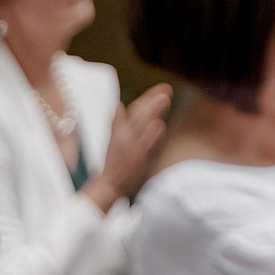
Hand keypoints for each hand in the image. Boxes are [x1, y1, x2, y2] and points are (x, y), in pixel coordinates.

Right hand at [100, 83, 174, 200]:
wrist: (109, 185)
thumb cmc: (113, 164)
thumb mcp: (113, 141)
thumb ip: (117, 123)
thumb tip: (119, 106)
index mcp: (121, 130)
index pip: (137, 110)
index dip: (148, 98)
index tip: (161, 89)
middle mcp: (126, 136)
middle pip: (140, 115)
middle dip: (152, 101)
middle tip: (166, 89)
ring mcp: (131, 147)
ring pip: (142, 126)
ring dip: (153, 112)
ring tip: (164, 99)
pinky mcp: (136, 159)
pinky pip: (144, 146)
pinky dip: (151, 135)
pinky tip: (159, 126)